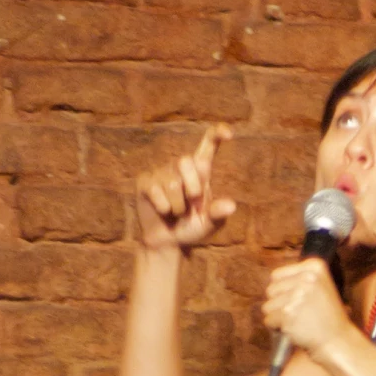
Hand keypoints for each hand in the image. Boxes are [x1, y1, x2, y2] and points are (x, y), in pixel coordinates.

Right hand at [134, 124, 236, 252]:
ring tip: (177, 212)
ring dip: (178, 205)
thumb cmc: (192, 229)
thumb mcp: (210, 224)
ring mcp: (161, 172)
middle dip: (192, 186)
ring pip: (172, 182)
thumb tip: (230, 206)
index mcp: (201, 171)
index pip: (209, 145)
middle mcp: (181, 167)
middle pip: (186, 160)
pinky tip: (163, 211)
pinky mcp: (145, 181)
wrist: (168, 242)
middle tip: (193, 204)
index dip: (217, 135)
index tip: (229, 133)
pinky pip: (155, 189)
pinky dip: (163, 206)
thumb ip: (219, 214)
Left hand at [263, 256, 353, 366]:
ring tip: (297, 320)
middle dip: (279, 303)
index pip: (277, 275)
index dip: (283, 290)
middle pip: (271, 290)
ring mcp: (297, 296)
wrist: (337, 340)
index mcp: (315, 267)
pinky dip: (277, 327)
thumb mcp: (321, 286)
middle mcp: (307, 278)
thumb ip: (299, 278)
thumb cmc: (327, 315)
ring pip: (268, 305)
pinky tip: (294, 328)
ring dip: (278, 316)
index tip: (300, 299)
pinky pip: (269, 320)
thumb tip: (273, 279)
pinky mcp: (288, 314)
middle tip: (298, 312)